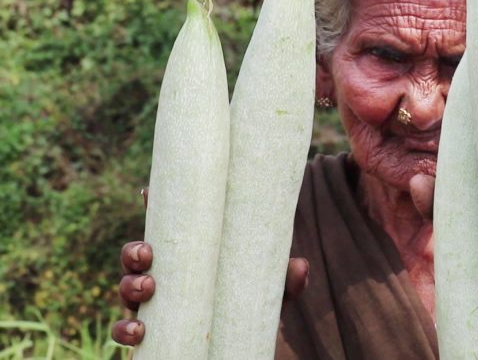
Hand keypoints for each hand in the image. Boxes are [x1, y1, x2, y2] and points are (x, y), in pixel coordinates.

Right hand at [111, 188, 310, 345]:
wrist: (245, 338)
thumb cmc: (254, 301)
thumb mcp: (272, 288)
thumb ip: (286, 277)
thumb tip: (300, 266)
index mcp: (191, 254)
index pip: (168, 226)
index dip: (153, 206)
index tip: (147, 192)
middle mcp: (166, 274)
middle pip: (136, 255)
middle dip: (134, 251)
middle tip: (148, 254)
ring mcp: (154, 303)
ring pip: (126, 288)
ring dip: (129, 285)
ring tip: (148, 288)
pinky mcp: (152, 331)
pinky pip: (125, 330)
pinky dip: (125, 330)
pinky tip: (139, 331)